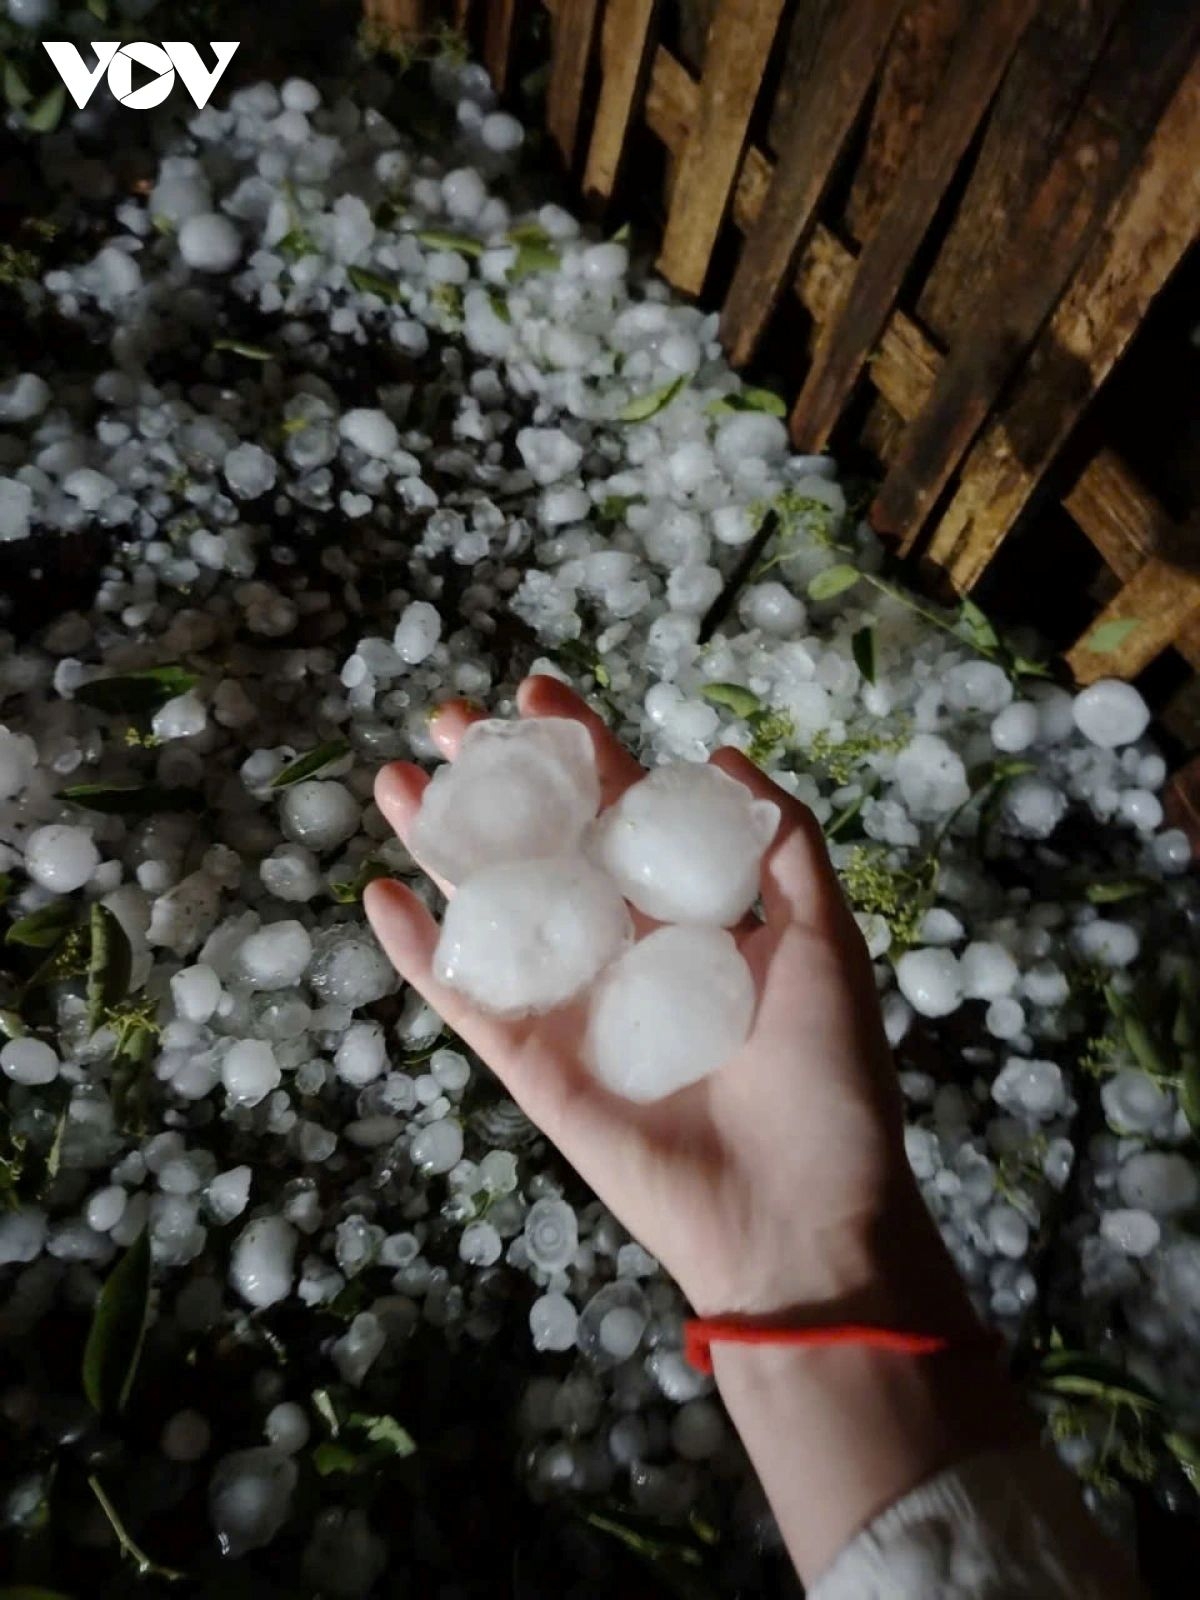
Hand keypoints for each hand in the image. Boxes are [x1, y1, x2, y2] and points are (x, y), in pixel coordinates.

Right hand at [365, 675, 966, 1327]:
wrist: (800, 1215)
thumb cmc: (826, 1078)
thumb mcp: (825, 942)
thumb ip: (783, 849)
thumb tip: (720, 757)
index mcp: (689, 915)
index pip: (622, 813)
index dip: (581, 751)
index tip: (535, 692)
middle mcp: (621, 948)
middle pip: (544, 847)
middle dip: (494, 783)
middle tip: (442, 721)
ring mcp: (571, 1005)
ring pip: (493, 909)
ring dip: (441, 849)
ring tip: (392, 783)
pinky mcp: (533, 1066)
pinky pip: (467, 1000)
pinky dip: (420, 955)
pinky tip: (379, 896)